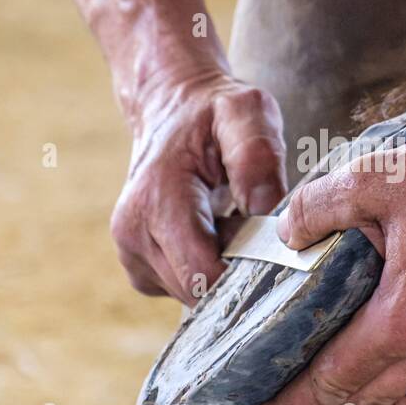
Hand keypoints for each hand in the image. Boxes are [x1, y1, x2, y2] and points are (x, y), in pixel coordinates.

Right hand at [112, 70, 285, 304]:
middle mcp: (133, 232)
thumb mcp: (246, 113)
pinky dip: (206, 271)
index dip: (246, 271)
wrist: (170, 110)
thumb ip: (258, 159)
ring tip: (232, 224)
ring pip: (192, 294)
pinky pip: (184, 289)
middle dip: (236, 272)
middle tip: (255, 229)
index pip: (202, 272)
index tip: (274, 247)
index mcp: (157, 198)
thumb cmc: (213, 112)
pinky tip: (215, 235)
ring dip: (221, 271)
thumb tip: (268, 214)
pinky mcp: (140, 268)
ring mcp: (131, 254)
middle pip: (199, 290)